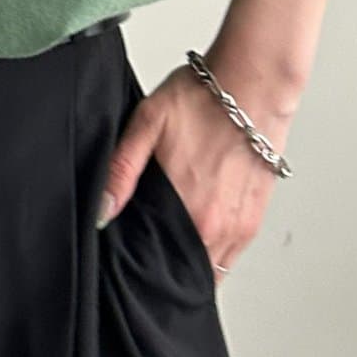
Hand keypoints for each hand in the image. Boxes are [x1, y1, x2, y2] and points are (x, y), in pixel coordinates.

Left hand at [96, 61, 293, 282]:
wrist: (253, 84)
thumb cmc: (203, 99)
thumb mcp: (146, 123)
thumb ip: (122, 170)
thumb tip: (102, 210)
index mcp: (187, 209)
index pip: (157, 263)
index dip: (139, 265)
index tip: (127, 260)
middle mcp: (216, 227)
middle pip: (183, 273)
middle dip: (162, 268)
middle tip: (145, 251)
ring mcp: (239, 228)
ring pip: (208, 269)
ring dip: (189, 263)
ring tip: (169, 243)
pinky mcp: (254, 220)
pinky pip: (229, 257)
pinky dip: (211, 253)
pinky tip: (194, 233)